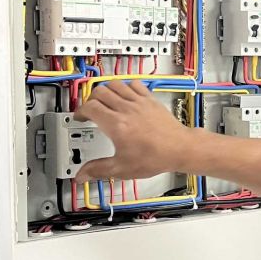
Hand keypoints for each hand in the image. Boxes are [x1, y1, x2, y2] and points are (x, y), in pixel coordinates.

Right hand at [73, 80, 197, 181]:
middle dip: (90, 100)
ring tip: (104, 101)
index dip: (80, 111)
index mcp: (116, 124)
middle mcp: (126, 109)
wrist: (179, 149)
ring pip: (115, 85)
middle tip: (90, 109)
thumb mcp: (122, 168)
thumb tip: (82, 175)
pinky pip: (134, 84)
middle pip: (100, 92)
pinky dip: (125, 87)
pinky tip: (125, 95)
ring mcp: (139, 102)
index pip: (90, 107)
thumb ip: (99, 170)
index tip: (80, 117)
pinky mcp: (150, 100)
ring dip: (106, 91)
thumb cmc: (156, 157)